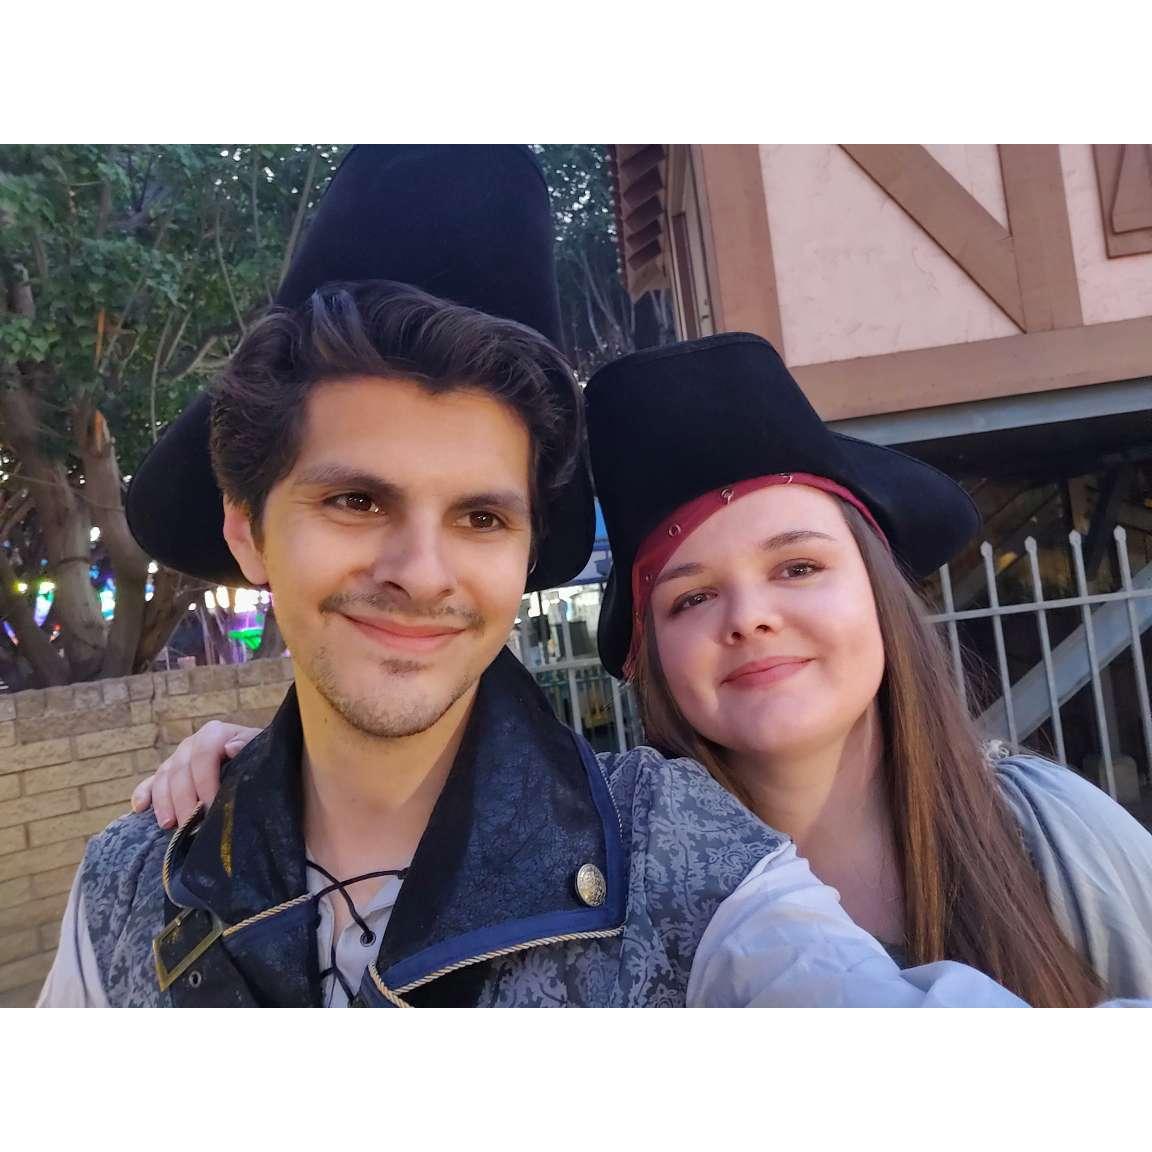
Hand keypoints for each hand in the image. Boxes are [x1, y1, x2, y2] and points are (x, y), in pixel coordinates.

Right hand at [131, 721, 259, 828]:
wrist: (252, 758)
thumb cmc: (256, 757)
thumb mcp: (258, 748)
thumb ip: (247, 744)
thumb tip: (231, 747)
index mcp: (214, 734)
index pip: (203, 756)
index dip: (205, 782)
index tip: (211, 806)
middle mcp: (191, 744)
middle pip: (180, 771)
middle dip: (184, 801)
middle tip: (189, 826)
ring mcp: (176, 758)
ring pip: (162, 779)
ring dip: (163, 803)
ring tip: (169, 825)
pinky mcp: (166, 773)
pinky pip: (149, 783)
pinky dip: (143, 794)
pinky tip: (139, 809)